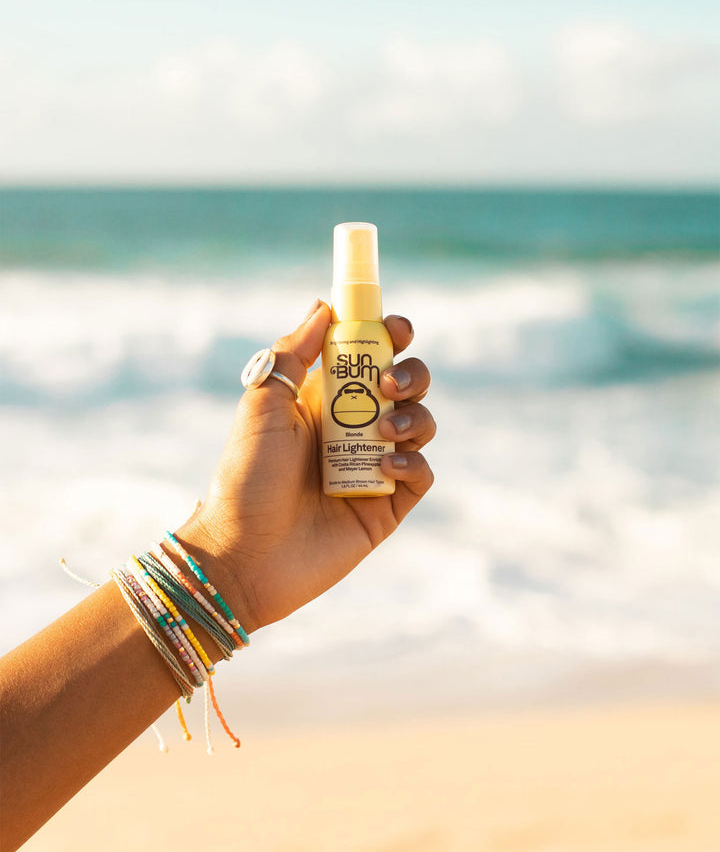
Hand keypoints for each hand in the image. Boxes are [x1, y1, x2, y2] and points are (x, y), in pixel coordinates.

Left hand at [174, 300, 435, 632]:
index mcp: (324, 398)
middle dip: (411, 373)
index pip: (369, 355)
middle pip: (406, 384)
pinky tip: (388, 468)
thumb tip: (324, 306)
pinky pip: (420, 474)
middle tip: (389, 384)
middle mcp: (354, 427)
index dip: (389, 335)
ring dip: (414, 416)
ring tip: (383, 430)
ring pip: (421, 423)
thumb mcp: (263, 404)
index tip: (395, 328)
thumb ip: (294, 353)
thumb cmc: (245, 478)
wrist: (243, 554)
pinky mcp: (387, 506)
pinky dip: (413, 462)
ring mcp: (373, 467)